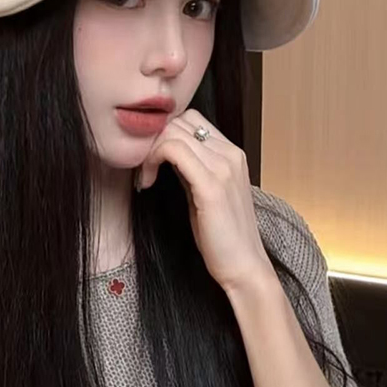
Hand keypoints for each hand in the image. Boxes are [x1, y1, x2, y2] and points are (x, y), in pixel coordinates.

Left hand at [136, 109, 274, 293]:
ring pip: (173, 132)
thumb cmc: (222, 235)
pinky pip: (173, 150)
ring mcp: (223, 167)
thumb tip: (166, 152)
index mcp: (232, 154)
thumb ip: (191, 168)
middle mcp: (230, 154)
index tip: (152, 160)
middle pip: (179, 121)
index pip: (191, 119)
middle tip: (143, 169)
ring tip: (144, 177)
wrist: (244, 267)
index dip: (165, 134)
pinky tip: (146, 183)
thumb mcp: (204, 192)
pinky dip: (152, 161)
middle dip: (153, 140)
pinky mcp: (211, 185)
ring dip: (150, 151)